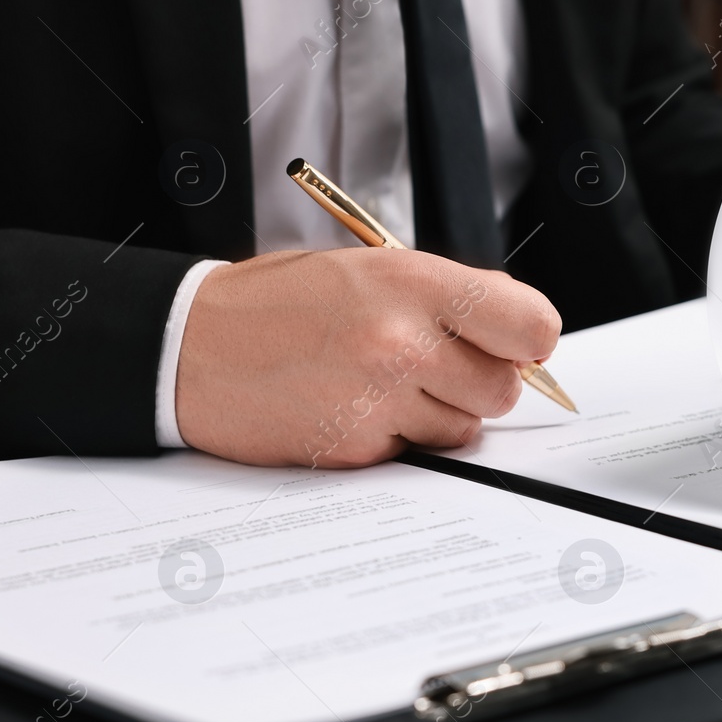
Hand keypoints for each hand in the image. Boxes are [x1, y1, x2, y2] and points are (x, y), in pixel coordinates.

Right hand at [176, 248, 560, 466]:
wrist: (190, 345)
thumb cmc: (283, 303)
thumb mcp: (373, 269)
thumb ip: (453, 299)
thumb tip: (526, 336)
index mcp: (414, 282)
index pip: (532, 326)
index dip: (529, 341)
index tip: (515, 345)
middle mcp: (403, 340)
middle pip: (505, 388)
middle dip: (481, 382)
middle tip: (437, 364)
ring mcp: (380, 399)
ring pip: (466, 427)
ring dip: (440, 413)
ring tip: (384, 382)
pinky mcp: (357, 447)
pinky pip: (416, 452)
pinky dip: (397, 437)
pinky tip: (353, 406)